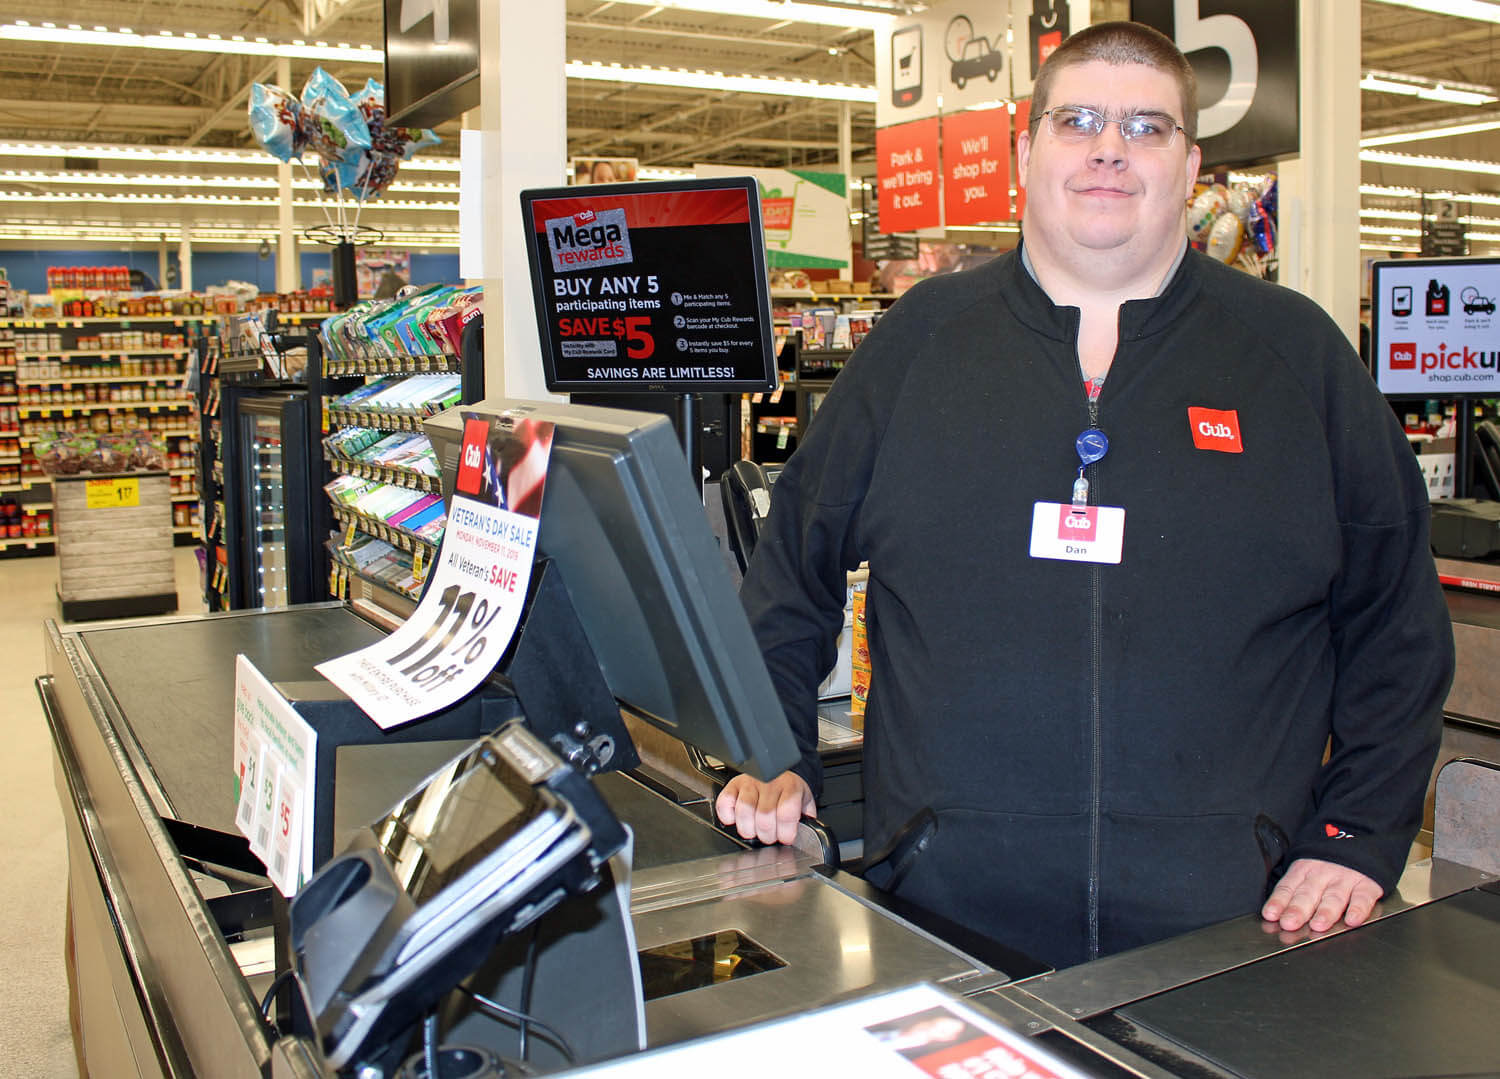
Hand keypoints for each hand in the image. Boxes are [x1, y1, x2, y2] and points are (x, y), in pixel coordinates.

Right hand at [714, 770, 815, 845]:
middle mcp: (769, 783)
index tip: (786, 837)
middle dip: (767, 835)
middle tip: (770, 836)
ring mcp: (750, 783)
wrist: (779, 772)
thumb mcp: (805, 802)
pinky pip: (724, 803)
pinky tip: (737, 819)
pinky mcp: (733, 784)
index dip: (786, 832)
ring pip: (744, 812)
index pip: (786, 813)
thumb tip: (805, 837)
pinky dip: (728, 816)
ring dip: (748, 829)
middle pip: (764, 818)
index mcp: (790, 787)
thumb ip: (806, 819)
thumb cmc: (789, 791)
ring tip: (754, 830)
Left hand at [1261, 858, 1382, 932]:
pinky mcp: (1367, 883)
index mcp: (1304, 870)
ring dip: (1325, 912)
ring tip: (1318, 924)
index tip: (1270, 915)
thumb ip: (1294, 889)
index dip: (1278, 901)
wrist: (1359, 835)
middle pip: (1308, 894)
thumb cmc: (1328, 859)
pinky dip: (1358, 909)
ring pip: (1333, 897)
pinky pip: (1363, 897)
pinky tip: (1352, 919)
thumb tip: (1276, 914)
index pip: (1288, 887)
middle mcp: (1322, 874)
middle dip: (1297, 910)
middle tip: (1289, 923)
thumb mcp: (1306, 866)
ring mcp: (1345, 878)